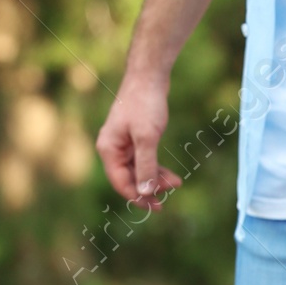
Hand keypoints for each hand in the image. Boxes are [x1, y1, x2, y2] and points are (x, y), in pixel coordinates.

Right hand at [96, 74, 181, 209]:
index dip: (138, 197)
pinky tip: (171, 176)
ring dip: (156, 179)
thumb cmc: (145, 104)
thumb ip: (146, 165)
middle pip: (129, 179)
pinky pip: (144, 160)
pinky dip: (157, 168)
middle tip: (169, 196)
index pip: (121, 182)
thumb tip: (145, 192)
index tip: (156, 206)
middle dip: (149, 189)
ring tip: (176, 184)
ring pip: (139, 171)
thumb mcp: (147, 137)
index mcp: (109, 150)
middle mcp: (113, 149)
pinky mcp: (135, 139)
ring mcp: (124, 144)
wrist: (149, 77)